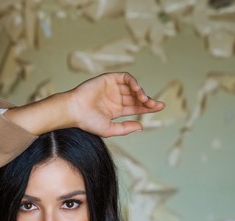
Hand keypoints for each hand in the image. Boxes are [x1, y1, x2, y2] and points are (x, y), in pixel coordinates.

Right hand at [4, 72, 163, 137]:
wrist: (74, 110)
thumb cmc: (87, 122)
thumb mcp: (109, 129)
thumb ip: (125, 129)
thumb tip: (141, 127)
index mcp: (115, 110)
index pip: (135, 107)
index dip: (148, 107)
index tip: (160, 107)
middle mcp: (115, 98)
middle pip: (136, 97)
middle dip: (147, 100)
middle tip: (155, 104)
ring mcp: (112, 88)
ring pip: (132, 87)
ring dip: (140, 92)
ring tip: (145, 100)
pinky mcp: (108, 79)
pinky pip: (125, 77)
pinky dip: (133, 82)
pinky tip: (137, 90)